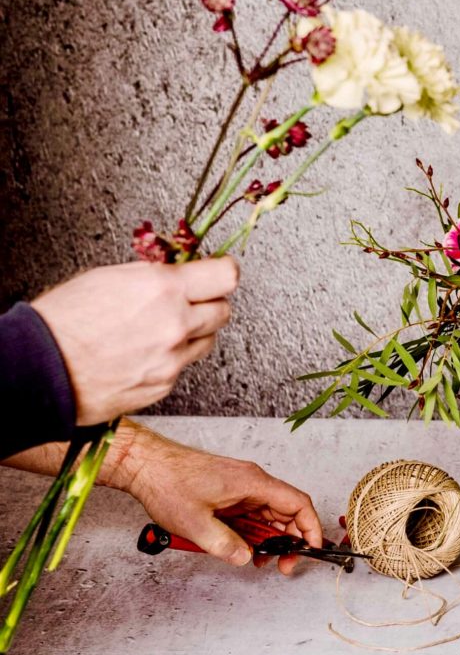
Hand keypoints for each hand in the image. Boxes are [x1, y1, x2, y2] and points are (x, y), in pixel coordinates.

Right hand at [31, 258, 238, 424]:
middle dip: (210, 303)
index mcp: (163, 289)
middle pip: (223, 310)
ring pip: (208, 340)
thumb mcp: (108, 277)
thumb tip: (178, 270)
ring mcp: (172, 358)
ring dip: (194, 332)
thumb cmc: (62, 322)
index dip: (224, 271)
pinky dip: (171, 358)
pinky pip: (183, 366)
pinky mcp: (164, 385)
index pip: (226, 276)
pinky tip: (144, 352)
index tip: (221, 271)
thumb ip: (153, 275)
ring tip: (160, 329)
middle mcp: (175, 324)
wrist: (38, 370)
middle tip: (191, 300)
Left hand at [107, 421, 322, 574]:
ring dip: (269, 538)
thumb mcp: (195, 523)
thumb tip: (246, 557)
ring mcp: (241, 487)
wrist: (146, 465)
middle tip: (283, 564)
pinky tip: (244, 548)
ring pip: (269, 515)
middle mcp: (253, 482)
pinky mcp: (230, 493)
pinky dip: (253, 532)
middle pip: (287, 511)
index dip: (310, 528)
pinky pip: (252, 514)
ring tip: (260, 560)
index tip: (311, 549)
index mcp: (253, 483)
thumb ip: (225, 544)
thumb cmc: (168, 483)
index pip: (297, 503)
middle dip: (290, 540)